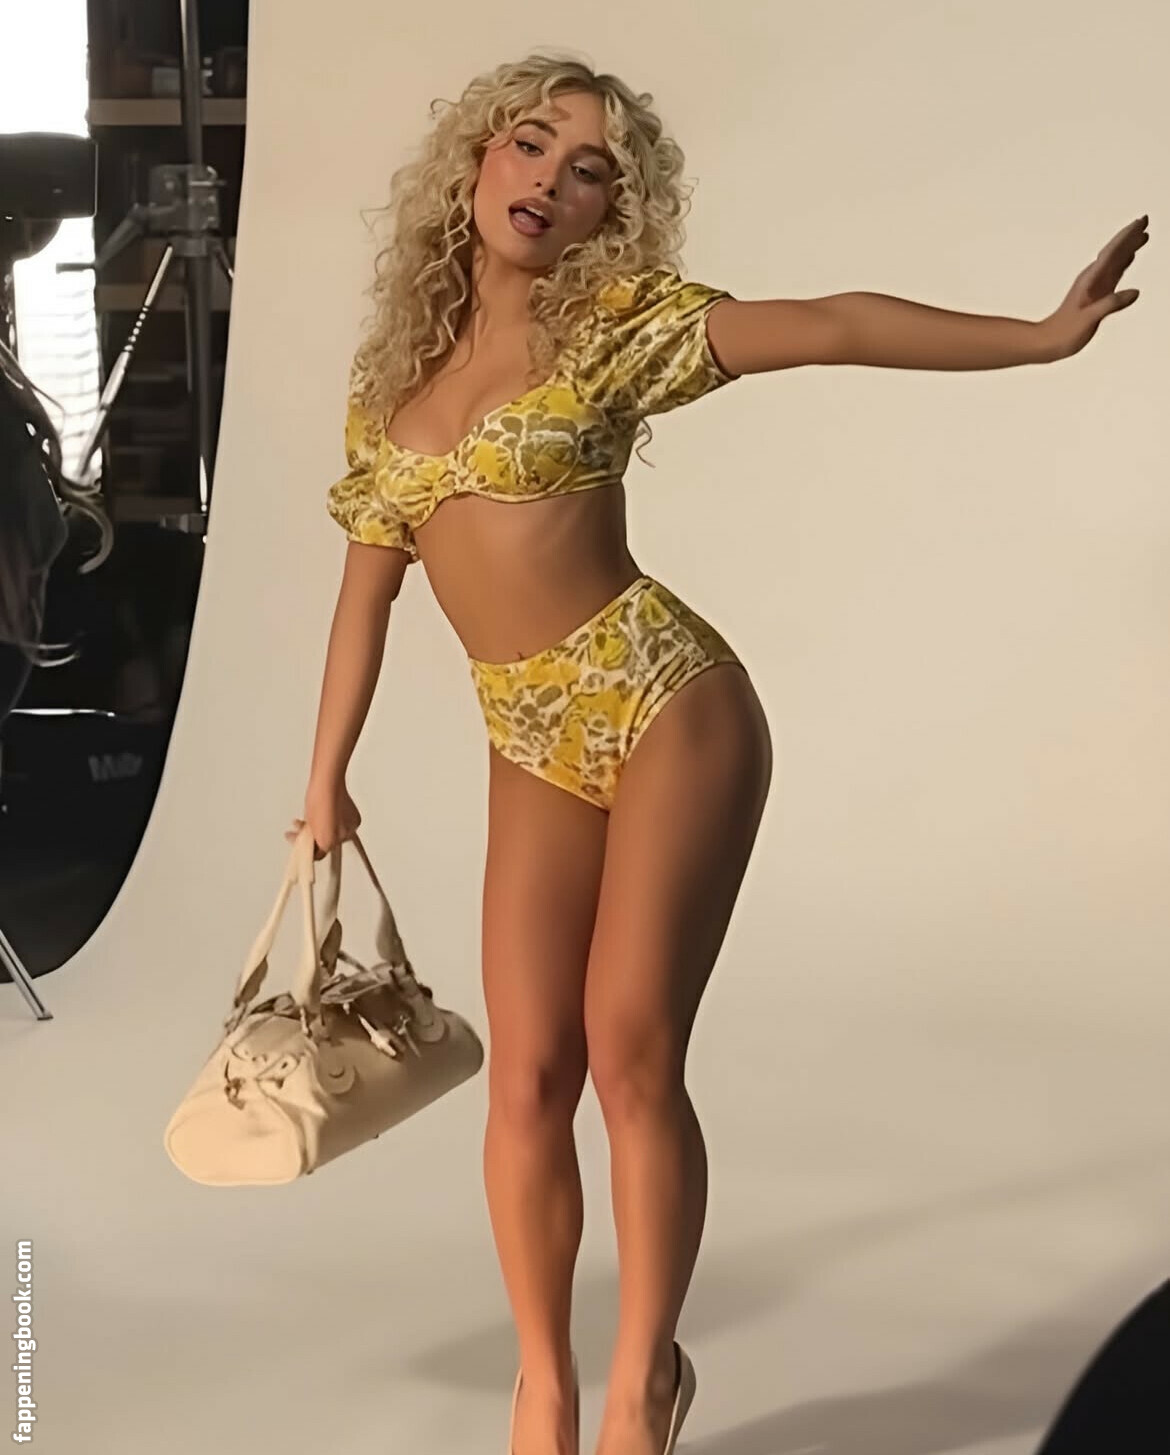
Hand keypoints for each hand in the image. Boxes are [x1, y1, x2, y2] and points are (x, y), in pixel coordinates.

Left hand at [287, 778, 360, 859]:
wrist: (329, 784)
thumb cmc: (317, 798)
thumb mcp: (308, 822)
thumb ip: (310, 835)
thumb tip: (309, 838)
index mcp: (327, 842)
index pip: (317, 855)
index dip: (307, 848)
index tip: (302, 844)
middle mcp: (341, 839)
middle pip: (327, 844)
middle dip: (315, 837)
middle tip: (305, 830)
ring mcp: (350, 829)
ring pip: (337, 835)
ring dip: (327, 829)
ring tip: (316, 818)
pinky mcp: (356, 820)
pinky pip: (345, 827)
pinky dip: (338, 823)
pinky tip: (329, 814)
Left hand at [1037, 214, 1148, 360]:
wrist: (1048, 342)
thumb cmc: (1064, 333)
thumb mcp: (1089, 318)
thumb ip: (1110, 304)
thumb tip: (1134, 292)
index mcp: (1090, 281)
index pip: (1111, 253)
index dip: (1126, 237)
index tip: (1139, 223)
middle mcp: (1093, 279)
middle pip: (1115, 252)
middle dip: (1130, 236)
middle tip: (1145, 221)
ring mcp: (1095, 286)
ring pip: (1115, 260)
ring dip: (1129, 247)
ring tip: (1142, 235)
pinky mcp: (1096, 295)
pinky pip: (1113, 273)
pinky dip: (1123, 263)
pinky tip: (1129, 258)